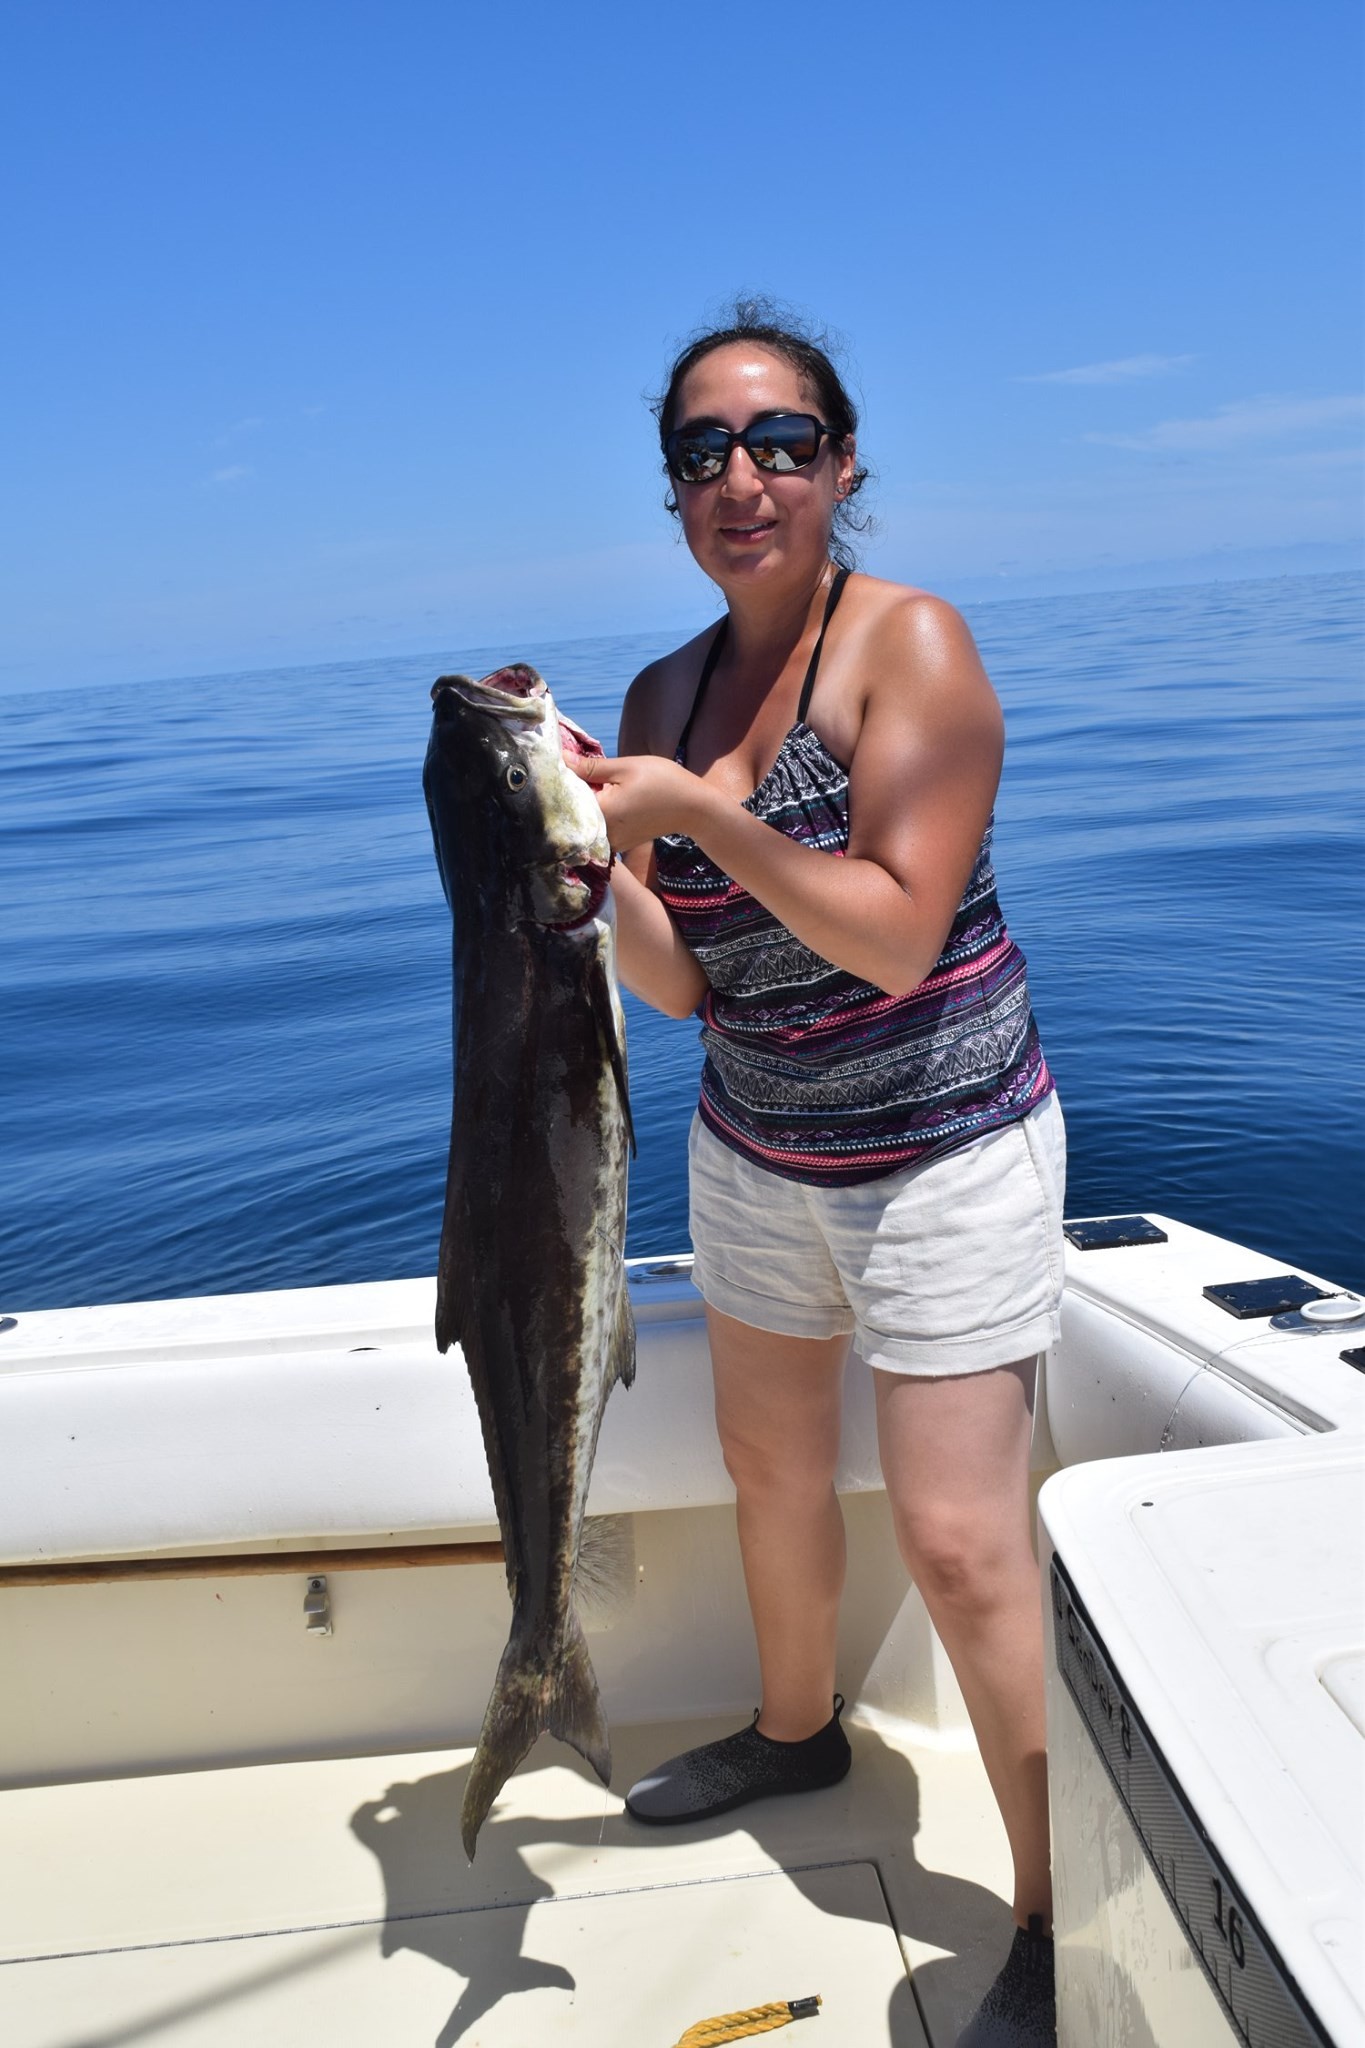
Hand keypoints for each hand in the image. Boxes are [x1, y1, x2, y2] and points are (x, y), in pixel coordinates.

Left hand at [567, 752, 699, 852]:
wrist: (694, 809)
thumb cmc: (664, 782)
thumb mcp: (626, 767)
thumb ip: (591, 767)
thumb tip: (561, 759)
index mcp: (602, 813)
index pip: (567, 797)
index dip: (561, 780)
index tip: (558, 764)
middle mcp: (603, 834)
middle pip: (574, 812)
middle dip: (571, 791)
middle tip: (571, 768)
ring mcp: (611, 843)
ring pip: (586, 820)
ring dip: (584, 802)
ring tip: (586, 780)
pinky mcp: (619, 844)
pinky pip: (598, 827)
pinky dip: (597, 812)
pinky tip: (602, 795)